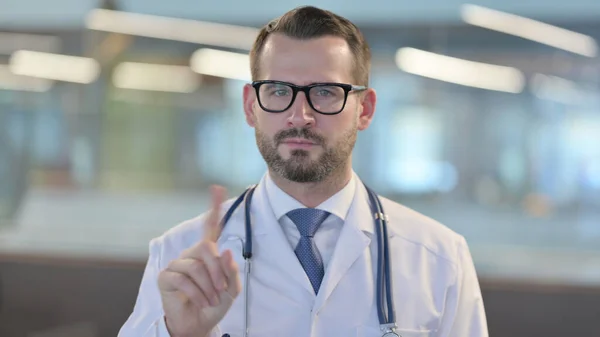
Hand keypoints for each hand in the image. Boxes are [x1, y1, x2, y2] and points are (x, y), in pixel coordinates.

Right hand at [158, 185, 241, 336]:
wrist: (198, 324)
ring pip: (195, 267)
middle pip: (206, 249)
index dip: (213, 208)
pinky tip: (200, 302)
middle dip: (217, 271)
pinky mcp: (165, 277)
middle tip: (222, 290)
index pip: (211, 227)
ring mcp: (176, 264)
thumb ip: (231, 272)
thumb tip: (225, 252)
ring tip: (211, 300)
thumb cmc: (214, 304)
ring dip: (208, 287)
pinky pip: (182, 279)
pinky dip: (196, 293)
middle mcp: (191, 255)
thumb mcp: (230, 290)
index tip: (217, 188)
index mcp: (207, 254)